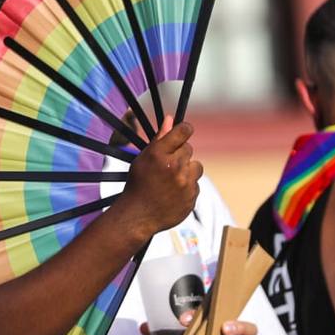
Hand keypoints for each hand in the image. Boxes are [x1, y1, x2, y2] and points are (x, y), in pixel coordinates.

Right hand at [122, 119, 201, 238]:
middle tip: (167, 165)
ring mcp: (185, 183)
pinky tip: (173, 193)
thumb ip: (160, 138)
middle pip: (189, 149)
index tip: (184, 132)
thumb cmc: (138, 184)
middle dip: (180, 154)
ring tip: (171, 179)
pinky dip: (187, 187)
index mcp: (159, 154)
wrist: (137, 216)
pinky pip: (196, 185)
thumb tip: (170, 118)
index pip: (183, 131)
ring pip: (196, 166)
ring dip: (187, 170)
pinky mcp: (192, 197)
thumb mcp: (144, 158)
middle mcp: (174, 167)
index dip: (185, 130)